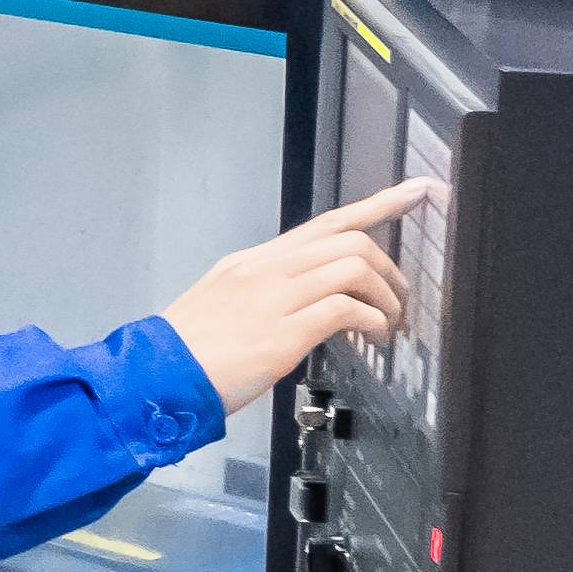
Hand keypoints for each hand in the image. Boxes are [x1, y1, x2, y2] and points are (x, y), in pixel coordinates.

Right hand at [162, 181, 428, 409]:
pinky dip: (372, 322)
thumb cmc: (189, 352)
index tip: (416, 192)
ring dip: (386, 298)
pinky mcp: (281, 334)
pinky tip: (371, 338)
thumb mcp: (225, 305)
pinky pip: (345, 310)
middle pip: (349, 240)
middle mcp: (263, 270)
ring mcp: (272, 299)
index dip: (380, 204)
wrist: (156, 379)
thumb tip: (314, 299)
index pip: (326, 222)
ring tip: (387, 326)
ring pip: (353, 268)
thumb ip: (268, 293)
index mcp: (251, 262)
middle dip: (390, 269)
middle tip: (400, 299)